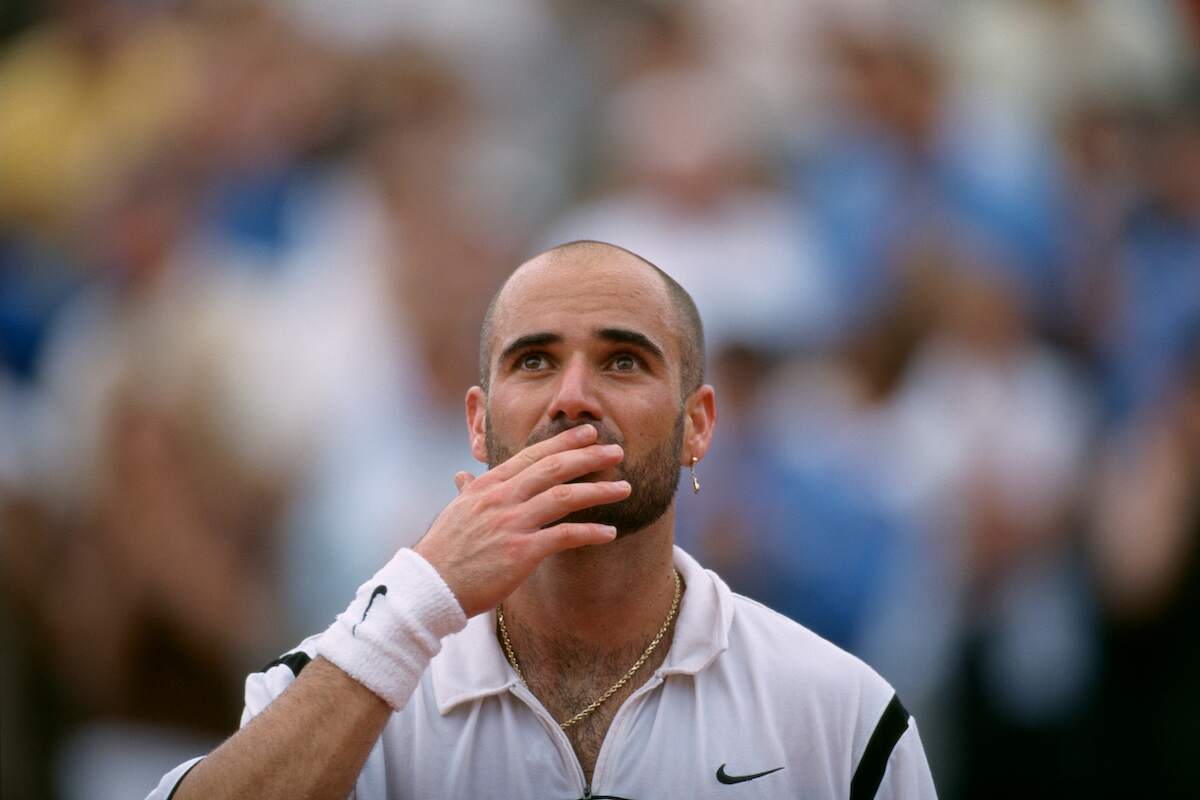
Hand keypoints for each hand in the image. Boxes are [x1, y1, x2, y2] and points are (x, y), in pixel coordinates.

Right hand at [414, 425, 629, 615]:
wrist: (429, 586)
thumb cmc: (443, 553)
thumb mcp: (454, 513)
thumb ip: (467, 492)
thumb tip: (462, 476)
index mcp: (487, 486)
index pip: (531, 455)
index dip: (563, 442)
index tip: (587, 434)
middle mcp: (501, 498)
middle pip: (553, 468)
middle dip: (588, 456)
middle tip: (616, 451)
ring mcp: (512, 523)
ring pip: (564, 497)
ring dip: (598, 491)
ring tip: (624, 488)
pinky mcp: (521, 552)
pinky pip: (564, 536)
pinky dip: (590, 532)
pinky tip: (609, 533)